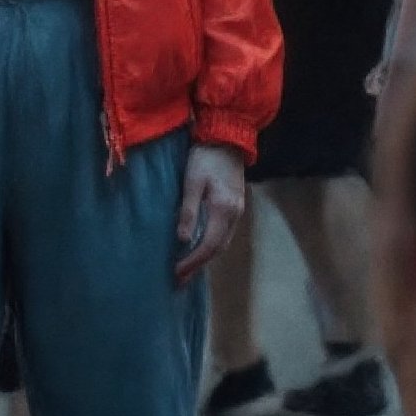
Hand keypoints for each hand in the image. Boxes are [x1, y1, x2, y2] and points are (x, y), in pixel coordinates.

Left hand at [175, 143, 246, 283]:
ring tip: (188, 267)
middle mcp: (235, 214)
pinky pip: (224, 232)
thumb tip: (183, 240)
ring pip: (223, 242)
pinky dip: (212, 244)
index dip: (193, 261)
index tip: (177, 272)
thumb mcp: (192, 181)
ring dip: (206, 257)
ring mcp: (238, 210)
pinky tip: (200, 246)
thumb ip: (189, 210)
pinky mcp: (236, 204)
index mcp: (224, 210)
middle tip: (180, 278)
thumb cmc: (205, 157)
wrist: (226, 137)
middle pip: (218, 248)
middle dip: (199, 265)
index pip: (209, 245)